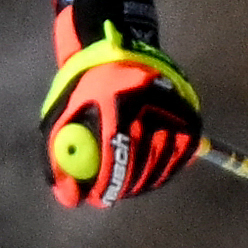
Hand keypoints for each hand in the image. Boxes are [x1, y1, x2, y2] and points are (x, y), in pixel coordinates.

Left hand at [37, 0, 199, 206]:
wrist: (119, 48)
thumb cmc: (84, 86)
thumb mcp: (61, 115)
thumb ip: (58, 157)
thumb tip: (70, 199)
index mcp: (113, 97)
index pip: (114, 152)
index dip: (106, 182)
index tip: (97, 196)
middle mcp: (147, 100)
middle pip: (140, 161)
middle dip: (124, 186)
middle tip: (112, 195)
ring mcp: (172, 106)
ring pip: (162, 161)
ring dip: (144, 181)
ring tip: (128, 184)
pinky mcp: (188, 113)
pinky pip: (181, 154)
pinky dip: (166, 169)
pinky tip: (150, 172)